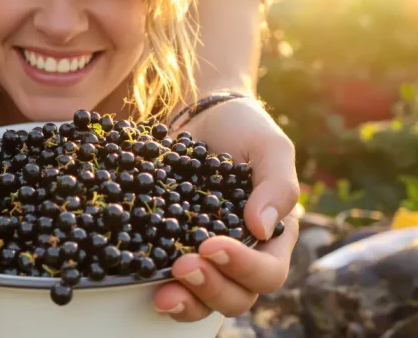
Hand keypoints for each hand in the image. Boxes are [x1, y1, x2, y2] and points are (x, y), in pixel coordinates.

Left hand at [153, 98, 300, 320]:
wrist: (202, 116)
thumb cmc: (244, 130)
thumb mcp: (269, 147)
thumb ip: (276, 185)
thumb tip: (262, 228)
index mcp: (273, 239)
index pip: (268, 272)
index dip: (244, 268)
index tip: (212, 245)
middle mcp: (241, 256)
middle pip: (236, 297)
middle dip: (210, 288)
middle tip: (183, 267)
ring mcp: (204, 257)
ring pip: (203, 300)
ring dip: (185, 301)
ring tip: (162, 292)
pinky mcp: (171, 248)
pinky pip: (169, 281)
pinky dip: (156, 286)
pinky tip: (141, 277)